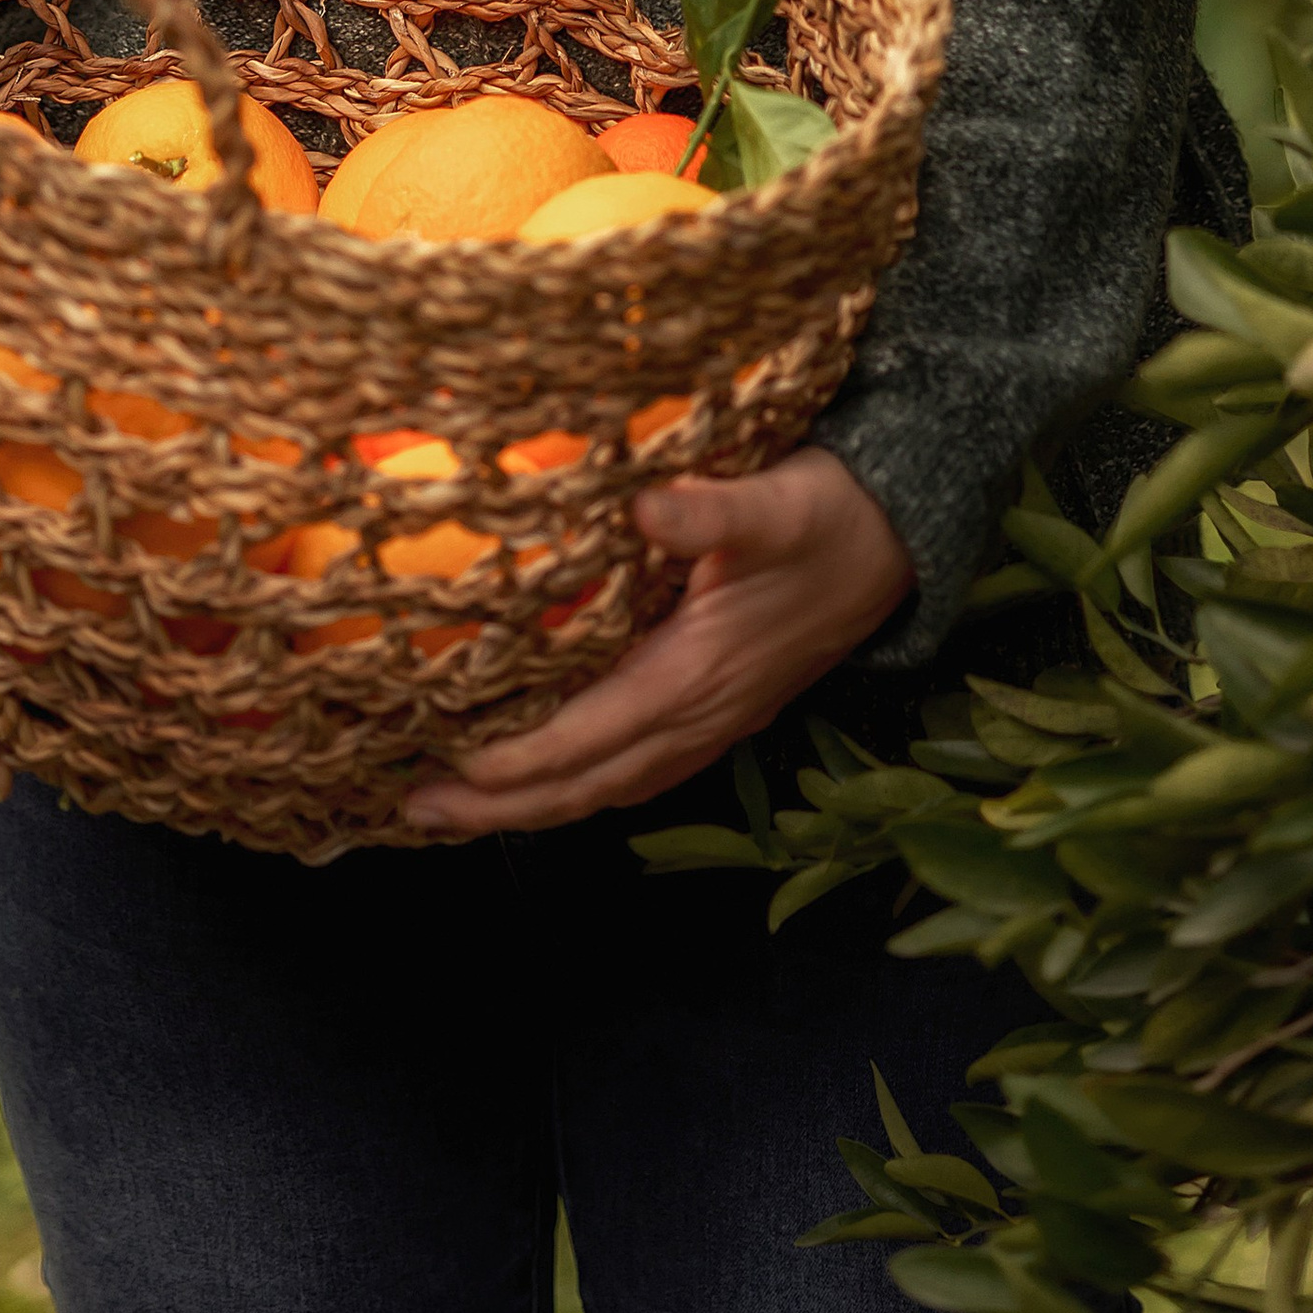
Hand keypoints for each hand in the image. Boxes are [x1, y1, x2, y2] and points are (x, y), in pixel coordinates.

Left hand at [403, 447, 911, 837]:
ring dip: (531, 807)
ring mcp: (713, 723)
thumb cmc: (830, 516)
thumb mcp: (776, 501)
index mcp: (699, 672)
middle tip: (412, 811)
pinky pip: (635, 772)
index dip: (518, 760)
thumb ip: (711, 509)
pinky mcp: (721, 714)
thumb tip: (642, 503)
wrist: (900, 541)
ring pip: (607, 786)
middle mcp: (701, 715)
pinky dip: (579, 788)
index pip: (591, 733)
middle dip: (501, 806)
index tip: (449, 768)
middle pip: (586, 783)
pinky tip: (545, 786)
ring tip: (453, 811)